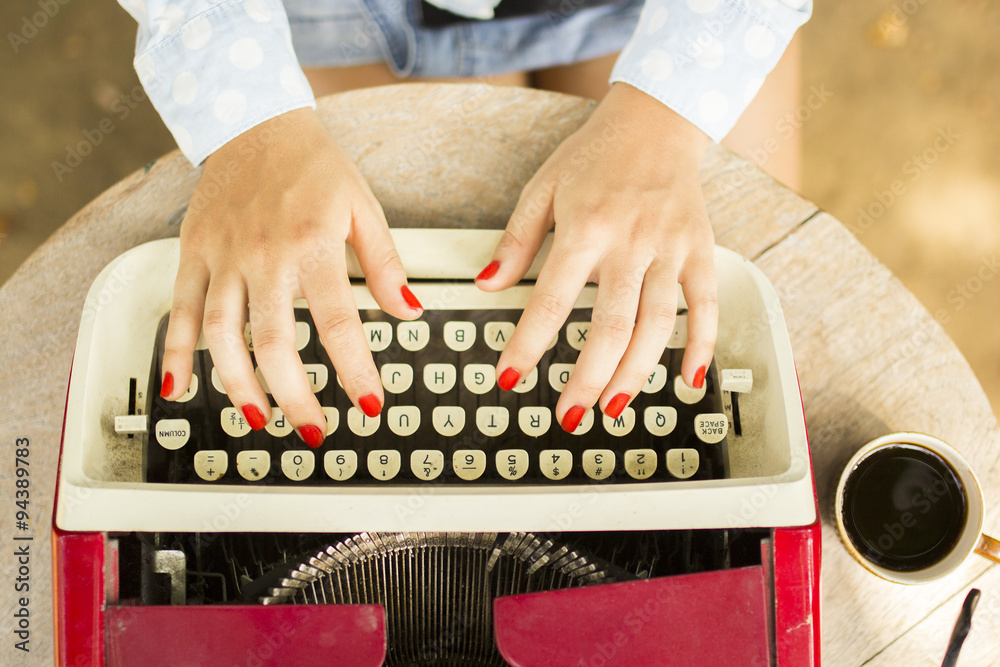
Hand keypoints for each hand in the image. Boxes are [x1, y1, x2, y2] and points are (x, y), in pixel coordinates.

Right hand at [159, 108, 420, 446]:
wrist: (253, 120)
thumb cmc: (312, 165)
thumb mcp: (363, 208)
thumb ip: (386, 265)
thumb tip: (410, 311)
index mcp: (313, 244)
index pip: (338, 322)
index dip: (355, 370)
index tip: (370, 403)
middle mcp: (264, 254)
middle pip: (275, 341)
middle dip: (295, 396)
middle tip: (313, 430)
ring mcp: (223, 256)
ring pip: (223, 334)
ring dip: (239, 384)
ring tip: (258, 418)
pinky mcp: (193, 254)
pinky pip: (182, 310)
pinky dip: (177, 352)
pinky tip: (181, 387)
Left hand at [477, 83, 716, 431]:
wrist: (657, 119)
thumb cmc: (595, 155)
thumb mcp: (543, 188)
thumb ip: (516, 241)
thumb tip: (487, 285)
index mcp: (586, 227)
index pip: (552, 299)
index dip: (528, 343)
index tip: (509, 376)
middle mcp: (631, 242)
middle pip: (611, 324)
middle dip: (588, 378)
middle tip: (570, 416)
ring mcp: (670, 248)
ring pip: (657, 324)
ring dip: (636, 372)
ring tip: (614, 407)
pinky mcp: (700, 250)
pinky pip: (706, 304)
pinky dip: (702, 344)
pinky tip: (688, 378)